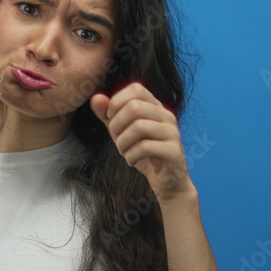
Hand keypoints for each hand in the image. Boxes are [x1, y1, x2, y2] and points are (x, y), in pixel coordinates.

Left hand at [90, 82, 195, 203]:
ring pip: (140, 126)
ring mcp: (172, 132)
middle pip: (135, 107)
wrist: (167, 181)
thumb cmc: (143, 154)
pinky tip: (131, 161)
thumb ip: (108, 115)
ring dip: (123, 142)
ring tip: (123, 152)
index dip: (117, 101)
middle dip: (117, 125)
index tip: (111, 119)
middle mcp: (167, 115)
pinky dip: (131, 155)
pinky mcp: (174, 151)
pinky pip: (146, 147)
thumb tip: (96, 97)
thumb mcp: (121, 132)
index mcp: (156, 106)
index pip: (136, 89)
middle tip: (116, 140)